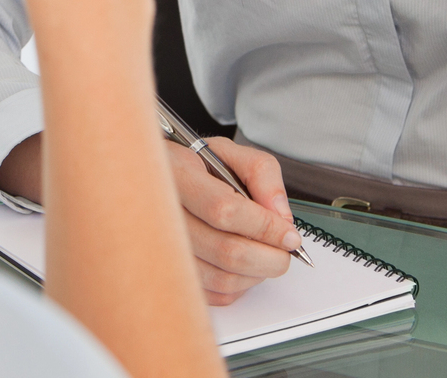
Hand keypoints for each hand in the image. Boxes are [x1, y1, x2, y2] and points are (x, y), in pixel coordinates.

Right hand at [169, 138, 303, 305]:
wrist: (156, 182)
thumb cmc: (193, 168)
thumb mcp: (228, 152)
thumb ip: (261, 173)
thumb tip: (281, 216)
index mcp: (179, 176)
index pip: (224, 210)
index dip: (264, 226)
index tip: (290, 235)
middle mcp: (165, 216)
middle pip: (226, 251)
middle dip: (270, 257)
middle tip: (285, 251)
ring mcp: (165, 250)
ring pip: (223, 279)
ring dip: (257, 273)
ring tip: (263, 254)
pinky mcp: (173, 274)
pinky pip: (216, 294)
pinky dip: (241, 285)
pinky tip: (241, 264)